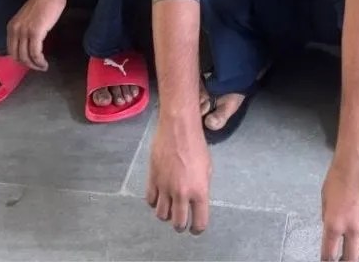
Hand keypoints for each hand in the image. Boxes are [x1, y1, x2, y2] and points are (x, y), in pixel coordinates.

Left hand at [7, 0, 66, 70]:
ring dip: (34, 65)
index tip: (29, 63)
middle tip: (38, 67)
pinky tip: (44, 63)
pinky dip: (39, 61)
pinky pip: (35, 53)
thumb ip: (24, 30)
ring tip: (43, 66)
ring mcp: (24, 32)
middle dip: (27, 65)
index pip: (10, 50)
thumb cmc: (43, 3)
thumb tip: (27, 44)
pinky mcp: (35, 33)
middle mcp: (14, 30)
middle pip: (16, 56)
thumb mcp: (27, 19)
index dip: (20, 60)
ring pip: (25, 57)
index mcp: (11, 27)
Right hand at [145, 117, 211, 233]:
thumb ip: (201, 189)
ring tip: (170, 209)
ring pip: (162, 215)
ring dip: (166, 215)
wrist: (178, 129)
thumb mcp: (207, 169)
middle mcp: (182, 193)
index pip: (199, 222)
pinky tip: (159, 197)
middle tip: (182, 222)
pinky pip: (150, 200)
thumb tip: (196, 201)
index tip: (196, 228)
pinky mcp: (152, 179)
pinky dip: (154, 202)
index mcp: (199, 191)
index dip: (198, 229)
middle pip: (178, 223)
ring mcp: (165, 187)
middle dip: (181, 226)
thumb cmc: (196, 145)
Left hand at [320, 150, 358, 260]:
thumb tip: (333, 231)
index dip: (327, 261)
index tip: (328, 261)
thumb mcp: (325, 198)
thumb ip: (329, 218)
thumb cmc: (337, 175)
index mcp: (333, 224)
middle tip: (345, 259)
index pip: (329, 254)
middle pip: (351, 259)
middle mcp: (352, 228)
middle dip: (347, 261)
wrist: (358, 160)